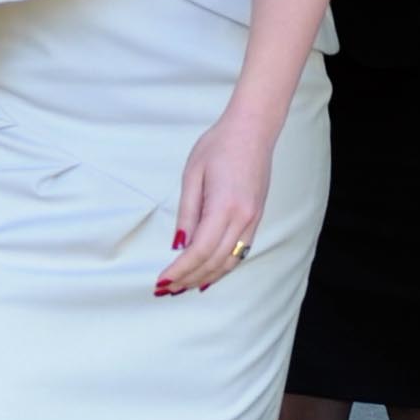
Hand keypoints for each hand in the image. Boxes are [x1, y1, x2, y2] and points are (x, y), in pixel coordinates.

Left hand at [158, 109, 275, 293]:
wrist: (253, 129)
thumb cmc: (219, 145)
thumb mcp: (193, 175)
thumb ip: (187, 213)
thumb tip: (179, 245)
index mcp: (224, 206)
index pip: (199, 250)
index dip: (180, 270)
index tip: (162, 280)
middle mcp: (242, 218)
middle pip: (214, 261)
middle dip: (190, 279)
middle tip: (167, 289)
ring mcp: (253, 219)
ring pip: (230, 261)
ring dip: (206, 277)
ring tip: (184, 286)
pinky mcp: (256, 218)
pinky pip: (240, 252)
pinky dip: (223, 267)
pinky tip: (209, 273)